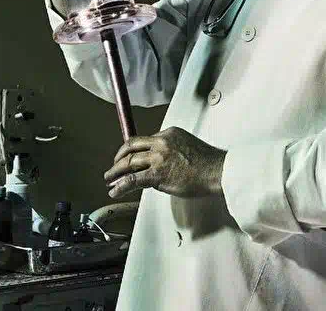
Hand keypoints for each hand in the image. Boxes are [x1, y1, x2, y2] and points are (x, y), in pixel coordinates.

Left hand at [104, 127, 226, 199]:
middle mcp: (160, 142)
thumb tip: (160, 162)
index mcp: (168, 133)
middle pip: (131, 147)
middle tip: (113, 165)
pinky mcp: (157, 174)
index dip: (133, 149)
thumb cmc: (207, 162)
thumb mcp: (187, 144)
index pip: (144, 140)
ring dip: (115, 172)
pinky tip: (115, 190)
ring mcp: (158, 158)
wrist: (216, 170)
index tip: (128, 156)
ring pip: (129, 163)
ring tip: (109, 179)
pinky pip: (132, 180)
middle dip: (119, 157)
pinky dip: (120, 185)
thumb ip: (171, 149)